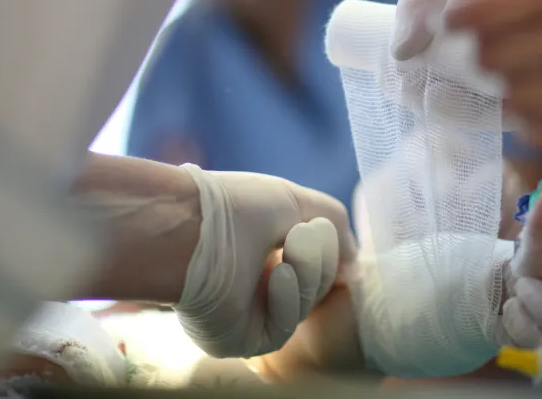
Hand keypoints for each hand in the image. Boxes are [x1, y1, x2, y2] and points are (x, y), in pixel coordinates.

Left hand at [174, 165, 355, 358]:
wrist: (190, 227)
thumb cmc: (236, 207)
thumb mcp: (298, 201)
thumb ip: (334, 224)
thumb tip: (351, 259)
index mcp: (265, 251)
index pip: (316, 264)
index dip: (328, 253)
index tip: (327, 235)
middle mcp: (256, 284)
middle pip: (318, 286)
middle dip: (320, 257)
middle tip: (301, 233)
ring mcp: (249, 314)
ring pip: (305, 307)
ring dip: (308, 273)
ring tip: (289, 248)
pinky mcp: (241, 340)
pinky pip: (283, 329)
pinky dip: (287, 299)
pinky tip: (275, 275)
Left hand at [445, 0, 541, 148]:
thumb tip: (482, 14)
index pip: (480, 10)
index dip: (456, 22)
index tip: (453, 29)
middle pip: (489, 59)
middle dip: (485, 62)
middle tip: (494, 64)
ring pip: (512, 99)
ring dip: (507, 97)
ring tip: (519, 90)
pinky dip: (531, 127)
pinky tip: (539, 117)